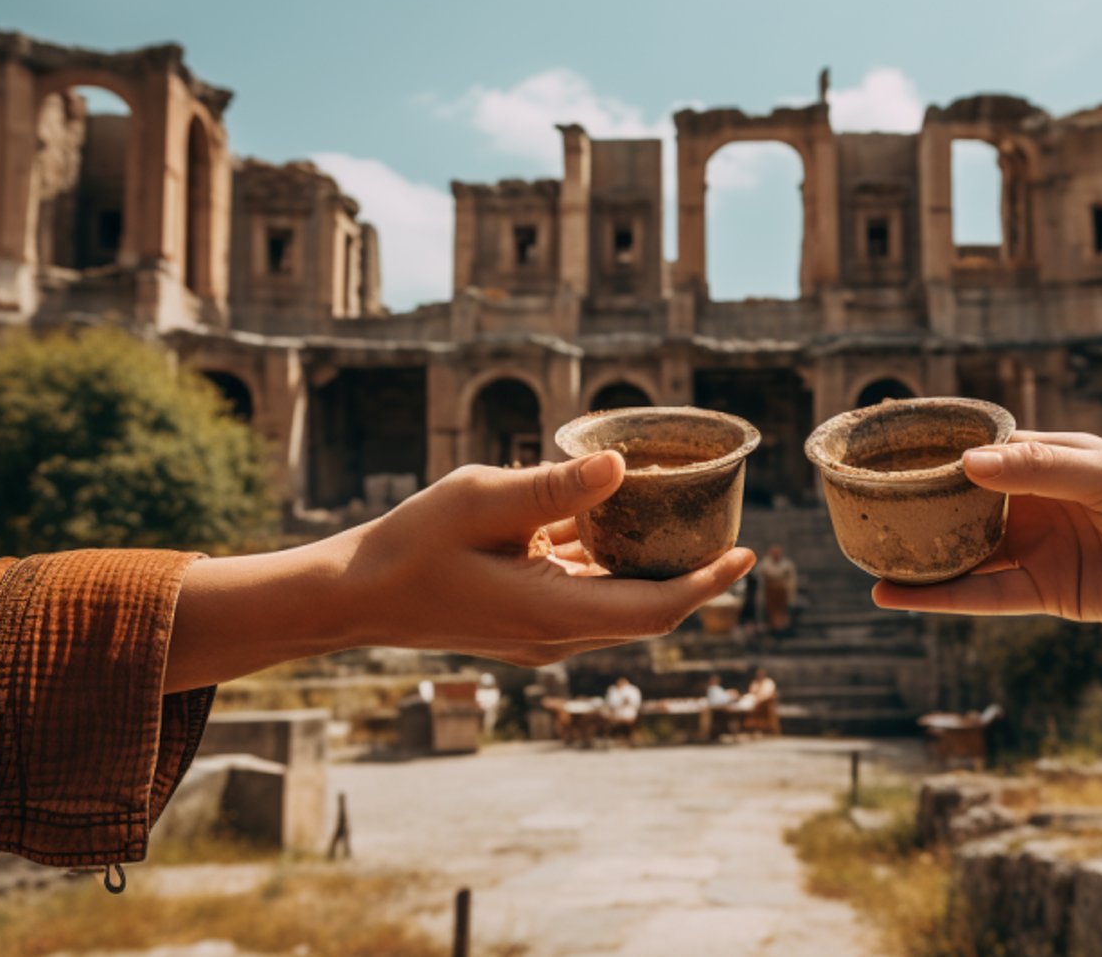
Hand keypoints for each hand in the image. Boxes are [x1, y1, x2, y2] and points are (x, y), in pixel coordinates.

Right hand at [169, 452, 755, 688]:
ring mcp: (540, 634)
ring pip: (616, 604)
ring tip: (679, 517)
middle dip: (691, 573)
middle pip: (645, 610)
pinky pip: (584, 597)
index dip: (707, 584)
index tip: (746, 553)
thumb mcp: (480, 499)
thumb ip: (551, 486)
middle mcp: (556, 635)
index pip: (655, 609)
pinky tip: (607, 521)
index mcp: (553, 612)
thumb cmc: (410, 544)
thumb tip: (620, 467)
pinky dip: (606, 566)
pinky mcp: (525, 623)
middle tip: (726, 524)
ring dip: (647, 567)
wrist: (354, 595)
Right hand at [871, 432, 1101, 656]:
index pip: (986, 449)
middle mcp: (1042, 502)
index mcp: (1058, 459)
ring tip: (865, 549)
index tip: (889, 445)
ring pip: (967, 550)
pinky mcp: (1048, 594)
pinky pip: (983, 596)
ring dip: (921, 553)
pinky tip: (895, 595)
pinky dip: (940, 598)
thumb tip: (968, 466)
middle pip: (967, 500)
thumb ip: (1040, 471)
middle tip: (861, 499)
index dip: (941, 447)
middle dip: (919, 501)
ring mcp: (1042, 549)